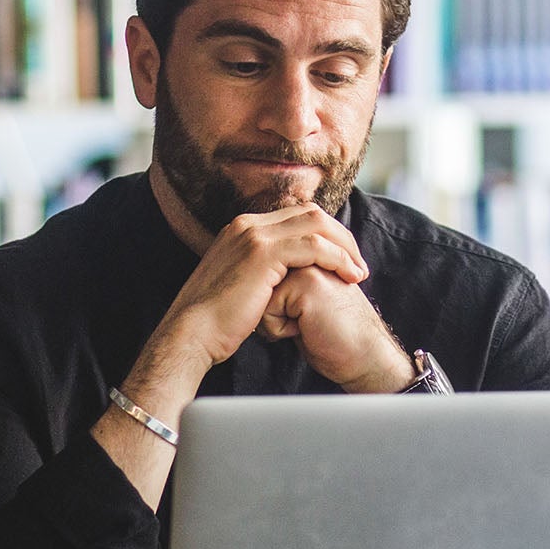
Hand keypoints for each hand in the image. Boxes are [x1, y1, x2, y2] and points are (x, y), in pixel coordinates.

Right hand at [126, 206, 369, 409]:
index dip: (325, 235)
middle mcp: (247, 225)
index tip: (343, 259)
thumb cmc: (215, 324)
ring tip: (359, 272)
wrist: (190, 335)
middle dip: (340, 237)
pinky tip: (348, 276)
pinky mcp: (262, 253)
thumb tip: (283, 284)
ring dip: (345, 247)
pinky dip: (337, 258)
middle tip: (358, 264)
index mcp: (241, 230)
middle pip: (310, 213)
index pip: (295, 216)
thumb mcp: (240, 289)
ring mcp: (254, 235)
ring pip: (316, 224)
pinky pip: (314, 245)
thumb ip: (261, 276)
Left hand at [261, 266, 413, 392]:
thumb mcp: (305, 304)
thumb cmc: (334, 337)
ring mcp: (309, 265)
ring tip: (305, 325)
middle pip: (258, 281)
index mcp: (308, 256)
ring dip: (274, 318)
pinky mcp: (306, 283)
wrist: (365, 357)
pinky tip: (306, 330)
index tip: (299, 318)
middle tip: (302, 322)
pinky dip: (278, 328)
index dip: (271, 305)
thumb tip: (250, 286)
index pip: (263, 274)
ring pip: (259, 292)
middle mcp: (309, 254)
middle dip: (270, 310)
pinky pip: (266, 308)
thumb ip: (285, 284)